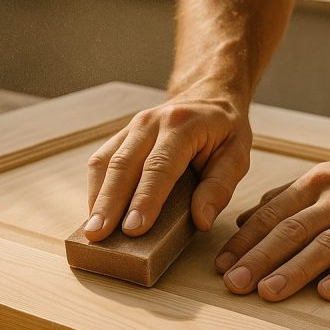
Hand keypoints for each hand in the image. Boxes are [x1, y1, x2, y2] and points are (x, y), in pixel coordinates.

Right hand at [85, 93, 251, 240]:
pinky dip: (95, 188)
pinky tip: (95, 213)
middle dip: (109, 203)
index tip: (133, 229)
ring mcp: (131, 127)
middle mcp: (150, 122)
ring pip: (105, 162)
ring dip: (96, 198)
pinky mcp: (121, 136)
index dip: (145, 199)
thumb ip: (220, 187)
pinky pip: (100, 161)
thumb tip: (201, 221)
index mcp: (182, 126)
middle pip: (123, 165)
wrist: (208, 95)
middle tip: (97, 235)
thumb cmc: (224, 130)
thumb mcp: (238, 155)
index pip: (159, 166)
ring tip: (91, 230)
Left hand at [215, 155, 329, 300]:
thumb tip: (241, 223)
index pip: (273, 214)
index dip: (245, 240)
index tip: (221, 265)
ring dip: (295, 270)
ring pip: (327, 245)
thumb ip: (282, 200)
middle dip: (260, 258)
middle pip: (293, 230)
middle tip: (234, 283)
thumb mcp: (322, 181)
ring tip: (268, 291)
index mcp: (316, 183)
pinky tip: (327, 292)